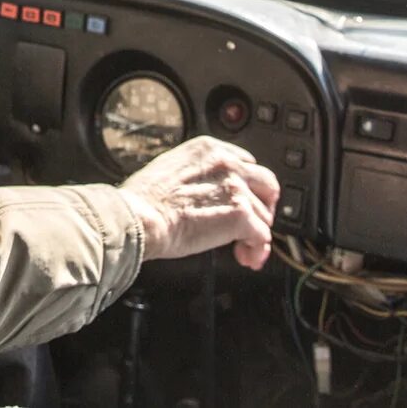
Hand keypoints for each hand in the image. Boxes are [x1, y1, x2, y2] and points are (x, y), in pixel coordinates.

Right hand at [120, 136, 279, 269]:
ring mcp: (237, 189)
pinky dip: (256, 250)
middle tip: (252, 223)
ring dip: (255, 233)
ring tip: (241, 248)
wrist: (139, 216)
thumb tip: (202, 191)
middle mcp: (227, 164)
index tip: (240, 201)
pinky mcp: (240, 216)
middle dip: (263, 206)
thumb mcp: (169, 168)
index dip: (246, 187)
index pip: (246, 164)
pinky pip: (262, 237)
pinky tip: (246, 257)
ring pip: (264, 215)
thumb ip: (195, 173)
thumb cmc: (143, 199)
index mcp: (209, 149)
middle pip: (267, 184)